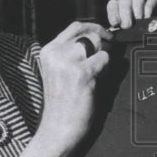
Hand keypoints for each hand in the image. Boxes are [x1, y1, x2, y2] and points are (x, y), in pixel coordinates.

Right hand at [14, 21, 110, 156]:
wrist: (58, 130)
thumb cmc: (64, 104)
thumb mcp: (61, 71)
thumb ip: (73, 53)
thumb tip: (102, 38)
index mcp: (48, 51)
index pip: (75, 26)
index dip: (95, 27)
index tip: (107, 35)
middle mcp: (55, 53)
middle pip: (90, 33)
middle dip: (103, 45)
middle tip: (106, 60)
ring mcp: (67, 62)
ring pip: (99, 45)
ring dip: (104, 59)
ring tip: (96, 77)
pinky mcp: (81, 73)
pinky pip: (105, 60)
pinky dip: (106, 71)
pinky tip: (95, 85)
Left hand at [106, 0, 156, 27]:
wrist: (155, 28)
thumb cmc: (137, 29)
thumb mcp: (127, 30)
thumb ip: (121, 28)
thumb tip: (117, 32)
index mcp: (119, 3)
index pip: (113, 4)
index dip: (113, 13)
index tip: (115, 23)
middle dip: (125, 11)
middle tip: (127, 25)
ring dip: (137, 5)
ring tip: (138, 19)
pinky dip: (149, 7)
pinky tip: (147, 17)